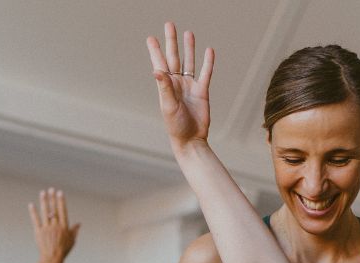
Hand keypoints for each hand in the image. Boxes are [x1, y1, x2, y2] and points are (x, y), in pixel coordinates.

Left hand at [28, 188, 78, 262]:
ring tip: (42, 193)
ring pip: (45, 212)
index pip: (62, 210)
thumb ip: (74, 231)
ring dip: (44, 201)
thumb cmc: (63, 250)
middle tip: (51, 189)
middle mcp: (56, 226)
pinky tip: (31, 205)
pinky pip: (35, 220)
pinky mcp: (38, 232)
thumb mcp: (72, 241)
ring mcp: (46, 228)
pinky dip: (33, 212)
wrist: (52, 258)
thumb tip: (79, 224)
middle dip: (52, 198)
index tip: (59, 192)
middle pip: (54, 209)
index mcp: (64, 227)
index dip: (61, 201)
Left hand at [146, 22, 214, 148]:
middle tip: (170, 25)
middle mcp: (177, 83)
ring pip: (189, 62)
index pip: (160, 63)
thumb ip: (164, 87)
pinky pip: (206, 73)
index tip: (150, 38)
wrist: (191, 140)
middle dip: (172, 41)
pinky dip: (208, 62)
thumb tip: (156, 71)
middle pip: (174, 57)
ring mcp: (190, 86)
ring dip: (189, 48)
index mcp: (166, 86)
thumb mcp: (168, 106)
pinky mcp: (202, 91)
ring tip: (189, 33)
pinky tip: (209, 50)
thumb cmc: (176, 126)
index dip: (156, 50)